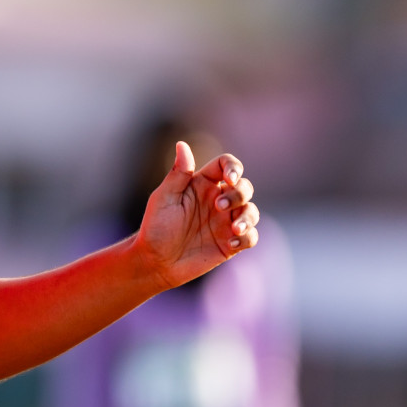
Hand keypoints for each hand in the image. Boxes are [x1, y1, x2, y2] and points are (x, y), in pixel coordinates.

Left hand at [135, 141, 258, 288]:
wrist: (156, 261)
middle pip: (244, 187)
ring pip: (251, 211)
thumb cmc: (156, 226)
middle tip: (219, 206)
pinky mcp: (230, 243)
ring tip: (234, 229)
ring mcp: (225, 222)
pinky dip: (246, 237)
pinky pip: (250, 237)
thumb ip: (178, 174)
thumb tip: (182, 144)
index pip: (226, 165)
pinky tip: (230, 243)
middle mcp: (217, 200)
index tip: (229, 179)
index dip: (233, 168)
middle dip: (239, 194)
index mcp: (201, 184)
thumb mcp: (164, 198)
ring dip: (248, 217)